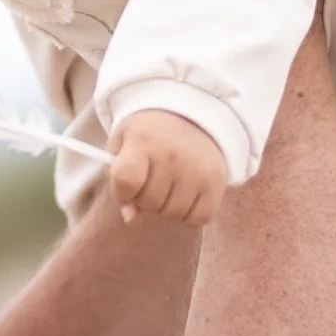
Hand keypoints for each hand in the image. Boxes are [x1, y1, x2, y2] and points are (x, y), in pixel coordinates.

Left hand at [109, 109, 229, 225]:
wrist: (193, 117)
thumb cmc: (150, 135)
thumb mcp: (123, 144)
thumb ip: (118, 180)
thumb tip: (131, 217)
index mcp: (143, 140)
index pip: (126, 181)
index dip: (122, 192)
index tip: (128, 185)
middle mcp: (172, 155)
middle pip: (149, 202)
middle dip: (144, 198)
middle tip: (151, 180)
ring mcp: (197, 170)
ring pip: (172, 214)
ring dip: (166, 207)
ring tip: (169, 186)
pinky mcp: (216, 183)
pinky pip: (197, 218)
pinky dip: (189, 214)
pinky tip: (186, 196)